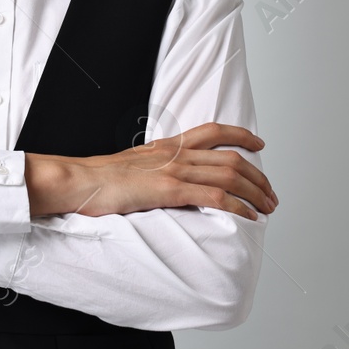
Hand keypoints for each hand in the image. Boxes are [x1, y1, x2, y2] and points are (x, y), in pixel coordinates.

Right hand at [27, 122, 276, 220]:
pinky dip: (237, 206)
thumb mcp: (132, 165)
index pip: (213, 131)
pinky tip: (248, 217)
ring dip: (255, 193)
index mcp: (166, 145)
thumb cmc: (98, 179)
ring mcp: (173, 170)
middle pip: (231, 158)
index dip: (240, 135)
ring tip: (268, 208)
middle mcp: (175, 153)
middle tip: (271, 195)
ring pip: (229, 175)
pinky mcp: (168, 190)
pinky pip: (214, 196)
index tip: (258, 144)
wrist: (77, 180)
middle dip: (258, 177)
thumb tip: (166, 181)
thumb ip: (154, 168)